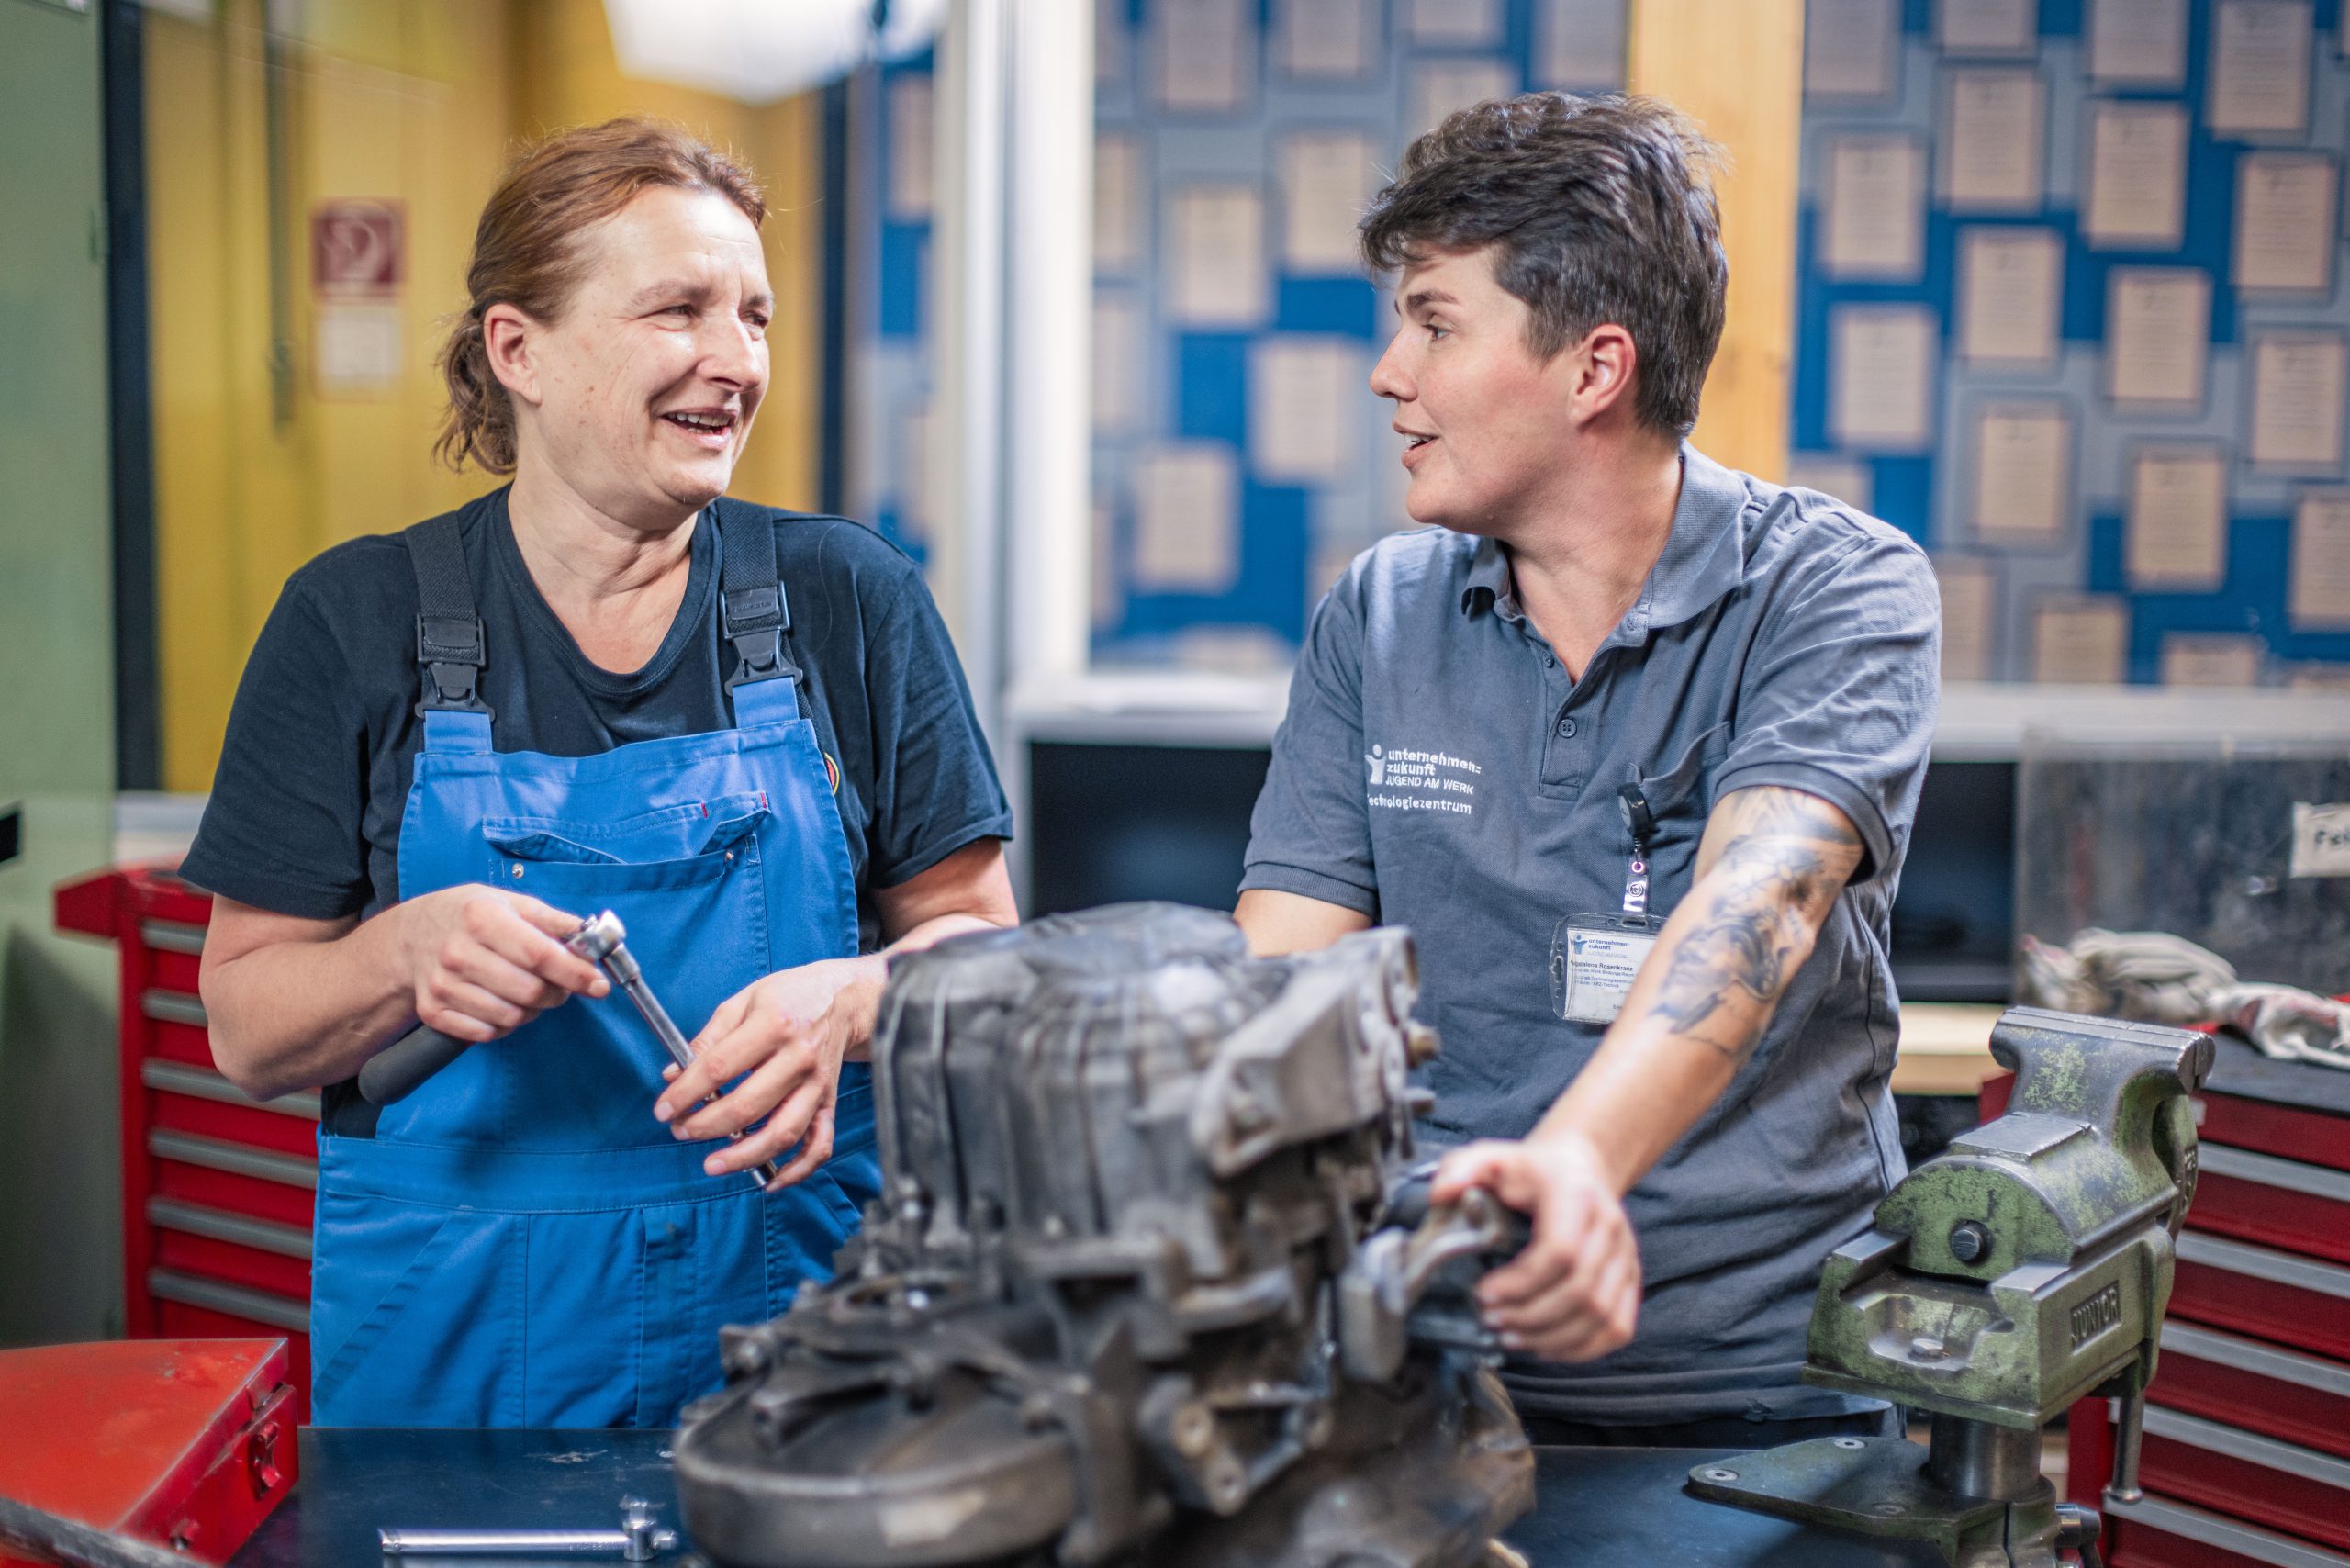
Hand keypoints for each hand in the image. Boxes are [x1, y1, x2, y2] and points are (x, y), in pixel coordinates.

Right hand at [395, 887, 606, 1042]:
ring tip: (527, 989)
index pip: (539, 955)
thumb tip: (596, 939)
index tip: (599, 984)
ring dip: (532, 1009)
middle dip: (557, 993)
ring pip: (512, 1017)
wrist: (412, 935)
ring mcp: (442, 985)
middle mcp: (458, 952)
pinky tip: (502, 1002)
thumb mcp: (512, 903)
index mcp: (481, 918)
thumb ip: (555, 921)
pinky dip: (505, 1023)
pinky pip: (487, 1033)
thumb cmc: (470, 916)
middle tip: (560, 984)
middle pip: (530, 992)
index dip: (576, 974)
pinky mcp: (433, 1012)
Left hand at [654, 955, 886, 1189]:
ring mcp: (817, 1084)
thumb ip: (708, 1039)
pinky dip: (797, 1170)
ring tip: (713, 1164)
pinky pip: (819, 1145)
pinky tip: (770, 1181)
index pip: (720, 1068)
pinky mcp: (829, 1102)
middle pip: (747, 1106)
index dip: (686, 1094)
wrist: (843, 999)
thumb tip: (674, 1076)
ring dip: (744, 1156)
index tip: (664, 1110)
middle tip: (681, 1131)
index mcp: (773, 1024)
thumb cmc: (789, 998)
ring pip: (782, 1133)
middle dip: (705, 1126)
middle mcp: (799, 1057)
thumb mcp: (742, 1002)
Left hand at [1432, 1130, 1640, 1362]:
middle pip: (1581, 1290)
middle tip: (1491, 1320)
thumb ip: (1460, 1170)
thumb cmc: (1529, 1170)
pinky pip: (1617, 1327)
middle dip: (1530, 1316)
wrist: (1577, 1167)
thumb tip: (1441, 1196)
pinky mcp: (1630, 1279)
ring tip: (1511, 1336)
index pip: (1560, 1251)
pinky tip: (1545, 1345)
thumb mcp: (1489, 1157)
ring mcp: (1625, 1256)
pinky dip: (1581, 1348)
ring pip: (1601, 1315)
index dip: (1521, 1282)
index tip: (1483, 1293)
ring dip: (1552, 1337)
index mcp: (1576, 1195)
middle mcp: (1609, 1226)